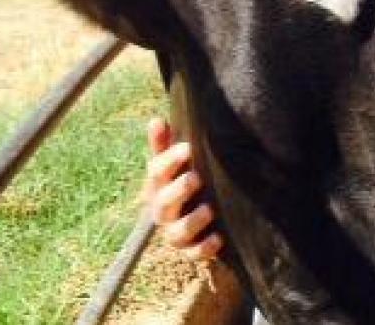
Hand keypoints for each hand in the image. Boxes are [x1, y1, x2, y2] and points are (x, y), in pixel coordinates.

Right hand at [142, 117, 222, 259]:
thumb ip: (165, 144)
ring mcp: (175, 232)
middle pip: (165, 202)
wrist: (197, 218)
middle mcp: (162, 210)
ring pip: (178, 232)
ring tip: (208, 210)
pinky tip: (218, 239)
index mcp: (158, 185)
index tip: (187, 148)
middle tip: (196, 177)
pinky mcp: (190, 250)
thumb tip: (156, 120)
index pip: (156, 172)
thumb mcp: (175, 163)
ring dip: (192, 221)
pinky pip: (194, 254)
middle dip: (179, 190)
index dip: (169, 160)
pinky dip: (205, 248)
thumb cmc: (183, 181)